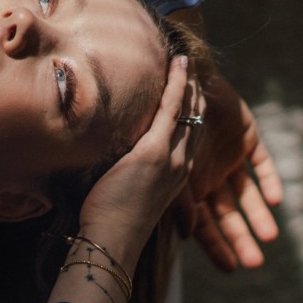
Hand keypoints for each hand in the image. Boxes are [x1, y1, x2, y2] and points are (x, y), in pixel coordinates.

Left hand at [77, 56, 195, 267]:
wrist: (112, 241)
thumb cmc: (110, 223)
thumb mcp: (126, 194)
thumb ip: (126, 176)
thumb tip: (109, 164)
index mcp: (174, 176)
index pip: (187, 136)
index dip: (189, 113)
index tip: (187, 92)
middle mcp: (179, 164)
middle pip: (193, 120)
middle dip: (193, 93)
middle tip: (191, 68)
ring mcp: (170, 157)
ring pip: (186, 110)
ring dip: (187, 83)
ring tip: (186, 61)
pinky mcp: (154, 151)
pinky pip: (171, 109)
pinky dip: (177, 84)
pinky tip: (179, 65)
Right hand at [175, 70, 282, 270]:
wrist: (179, 80)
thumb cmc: (166, 123)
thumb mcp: (167, 168)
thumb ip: (178, 200)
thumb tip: (190, 236)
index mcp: (187, 184)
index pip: (205, 222)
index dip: (216, 244)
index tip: (231, 269)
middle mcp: (208, 174)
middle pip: (228, 213)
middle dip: (240, 237)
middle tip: (254, 263)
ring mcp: (228, 156)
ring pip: (247, 193)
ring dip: (258, 215)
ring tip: (269, 237)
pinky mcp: (247, 137)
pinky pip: (262, 163)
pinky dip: (269, 181)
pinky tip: (275, 200)